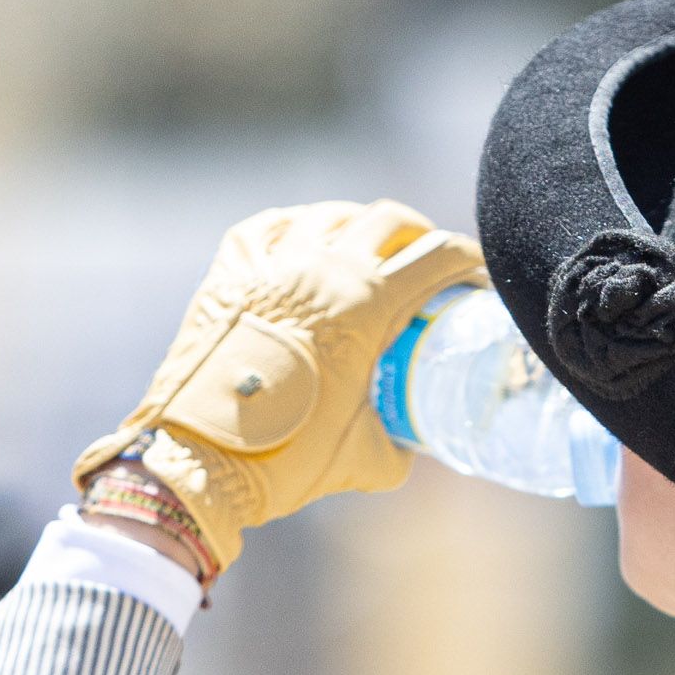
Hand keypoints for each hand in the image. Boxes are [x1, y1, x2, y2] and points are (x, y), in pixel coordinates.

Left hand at [72, 200, 481, 570]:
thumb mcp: (364, 459)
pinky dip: (294, 226)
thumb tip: (407, 445)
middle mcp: (323, 269)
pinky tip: (301, 239)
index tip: (475, 274)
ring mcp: (272, 264)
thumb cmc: (286, 460)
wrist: (200, 460)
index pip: (435, 257)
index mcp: (366, 306)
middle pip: (390, 220)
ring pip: (330, 213)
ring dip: (358, 223)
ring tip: (366, 246)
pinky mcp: (229, 273)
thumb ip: (398, 447)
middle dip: (419, 233)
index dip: (467, 261)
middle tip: (426, 256)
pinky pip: (268, 226)